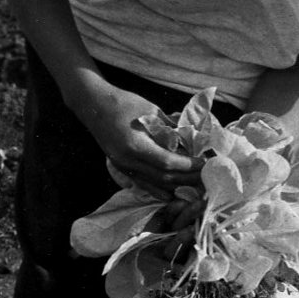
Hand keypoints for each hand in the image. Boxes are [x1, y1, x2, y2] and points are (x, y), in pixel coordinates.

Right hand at [77, 82, 199, 194]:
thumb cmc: (124, 103)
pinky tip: (171, 194)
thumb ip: (171, 128)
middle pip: (163, 178)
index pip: (167, 162)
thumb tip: (192, 139)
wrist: (94, 105)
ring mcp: (123, 167)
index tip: (204, 162)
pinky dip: (158, 190)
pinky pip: (143, 184)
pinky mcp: (122, 168)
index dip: (188, 165)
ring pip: (154, 184)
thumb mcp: (151, 111)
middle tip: (205, 175)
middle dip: (187, 178)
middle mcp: (128, 161)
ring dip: (176, 186)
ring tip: (194, 184)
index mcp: (136, 145)